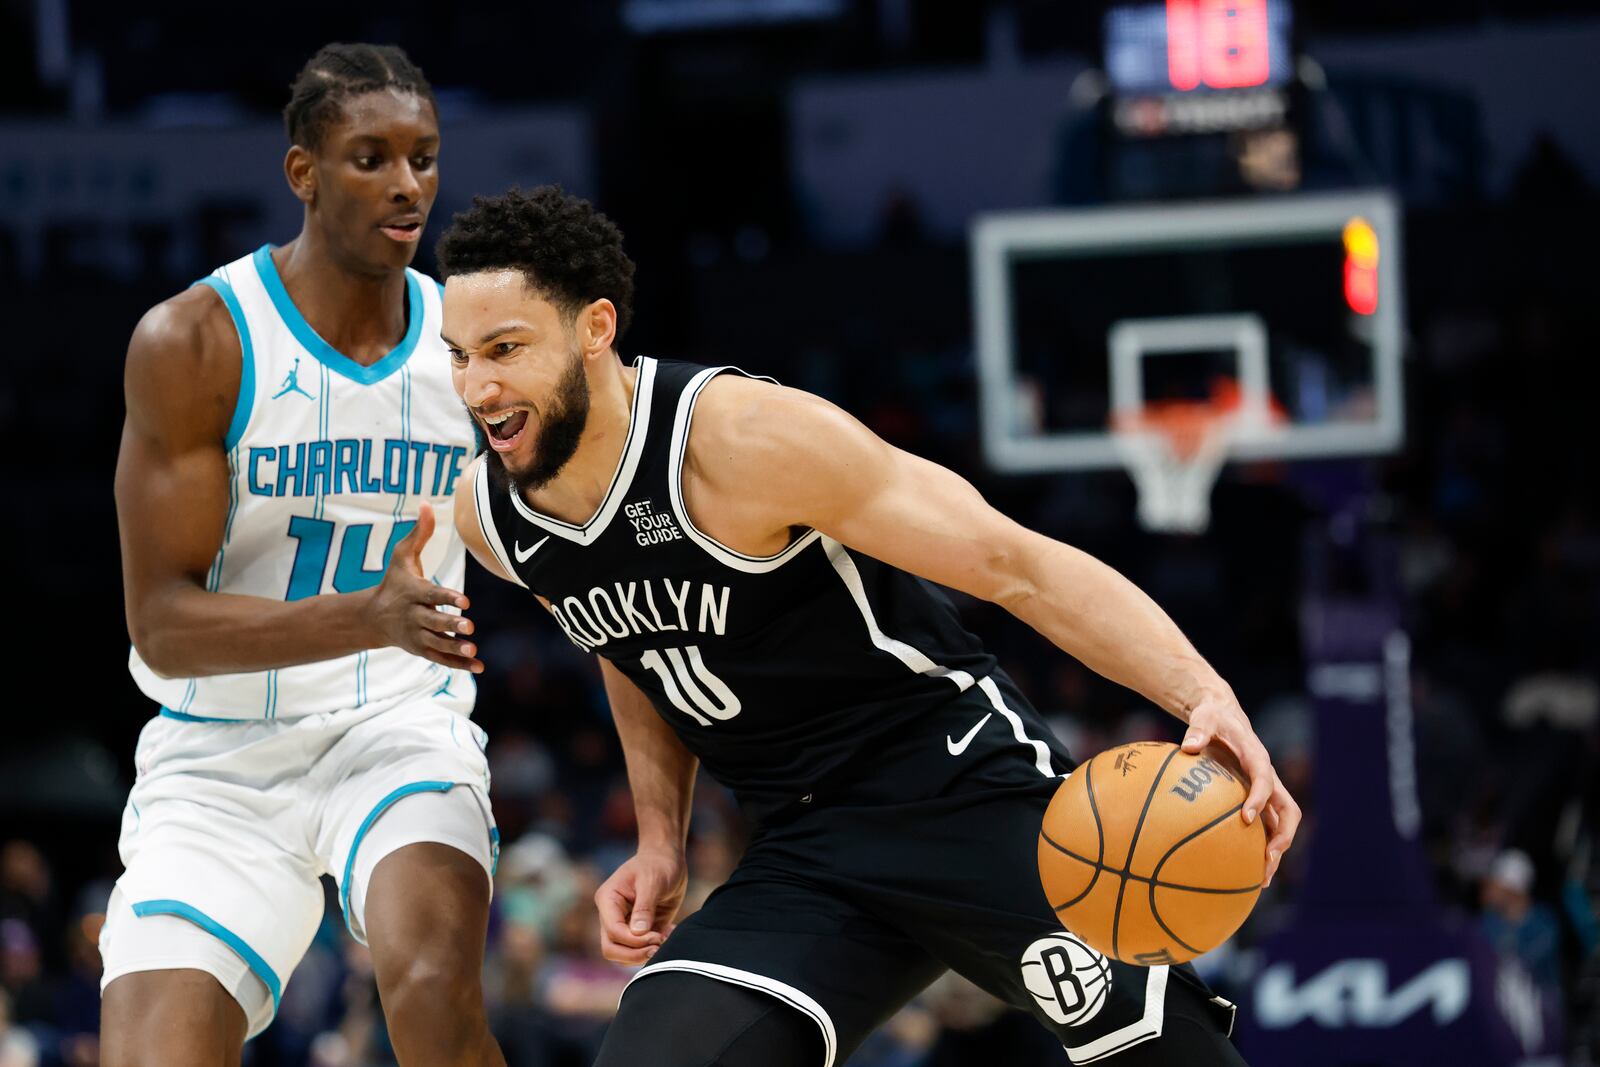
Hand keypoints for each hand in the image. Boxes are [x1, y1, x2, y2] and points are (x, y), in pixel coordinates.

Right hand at [367, 502, 482, 672]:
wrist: (373, 618)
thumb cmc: (394, 582)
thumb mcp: (402, 556)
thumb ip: (419, 533)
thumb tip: (428, 503)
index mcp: (413, 593)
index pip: (431, 594)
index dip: (447, 597)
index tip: (465, 601)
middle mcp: (414, 616)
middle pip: (434, 621)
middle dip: (450, 625)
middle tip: (470, 627)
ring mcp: (417, 636)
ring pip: (437, 644)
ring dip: (455, 649)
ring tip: (474, 651)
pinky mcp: (422, 650)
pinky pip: (441, 659)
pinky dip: (458, 665)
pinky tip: (479, 667)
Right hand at [595, 845, 687, 964]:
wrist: (666, 859)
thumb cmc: (658, 864)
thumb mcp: (652, 881)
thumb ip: (644, 906)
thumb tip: (638, 932)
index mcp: (608, 900)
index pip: (613, 931)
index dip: (634, 941)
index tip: (657, 936)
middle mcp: (610, 915)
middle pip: (611, 949)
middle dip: (635, 954)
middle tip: (659, 945)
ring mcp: (622, 924)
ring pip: (622, 954)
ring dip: (644, 954)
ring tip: (665, 938)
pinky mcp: (637, 931)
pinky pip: (638, 950)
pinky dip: (653, 949)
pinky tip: (668, 934)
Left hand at [1180, 693, 1300, 887]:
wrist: (1223, 716)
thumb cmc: (1213, 717)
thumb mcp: (1205, 717)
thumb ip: (1198, 728)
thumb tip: (1188, 746)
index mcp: (1257, 756)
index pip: (1264, 779)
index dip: (1260, 798)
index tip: (1247, 818)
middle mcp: (1268, 777)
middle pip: (1288, 811)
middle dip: (1283, 836)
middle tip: (1268, 858)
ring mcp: (1266, 791)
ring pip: (1281, 825)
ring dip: (1276, 851)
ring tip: (1262, 879)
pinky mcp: (1258, 800)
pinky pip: (1265, 827)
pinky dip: (1259, 848)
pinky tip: (1243, 872)